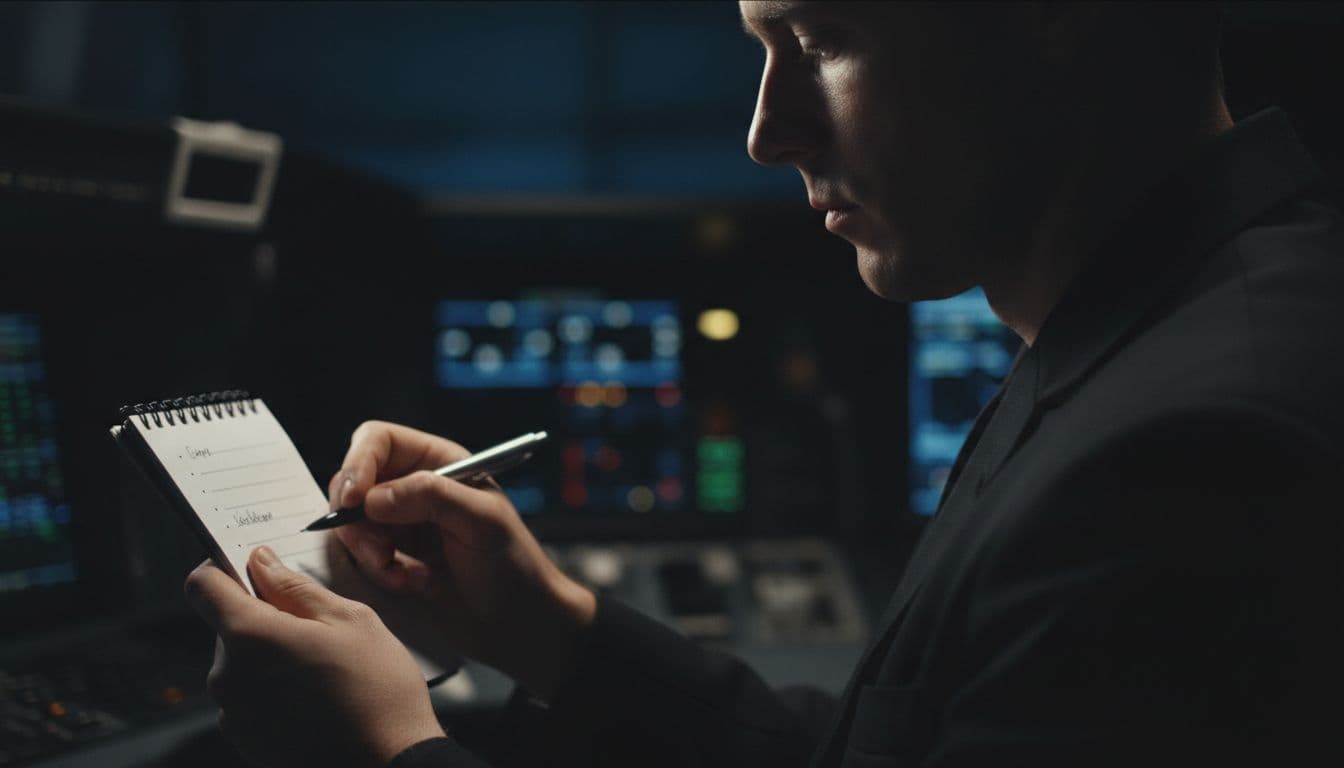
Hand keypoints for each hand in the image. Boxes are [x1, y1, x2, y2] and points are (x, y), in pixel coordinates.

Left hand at [184, 547, 445, 767]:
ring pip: (242, 662)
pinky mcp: (245, 740)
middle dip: (264, 617)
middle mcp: (227, 676)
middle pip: (228, 625)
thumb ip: (296, 588)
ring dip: (271, 656)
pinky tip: (316, 699)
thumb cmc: (377, 691)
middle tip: (318, 630)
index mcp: (248, 636)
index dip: (225, 568)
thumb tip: (261, 562)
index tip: (255, 570)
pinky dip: (273, 689)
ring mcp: (232, 714)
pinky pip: (249, 697)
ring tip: (323, 671)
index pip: (203, 585)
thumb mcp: (350, 620)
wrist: (388, 765)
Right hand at [327, 421, 595, 698]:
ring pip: (352, 525)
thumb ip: (432, 496)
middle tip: (381, 552)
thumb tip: (372, 497)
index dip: (357, 464)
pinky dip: (382, 574)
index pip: (378, 441)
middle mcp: (413, 487)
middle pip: (352, 484)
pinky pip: (362, 558)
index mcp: (437, 462)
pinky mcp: (395, 558)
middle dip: (358, 522)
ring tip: (412, 577)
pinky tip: (419, 585)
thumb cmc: (514, 564)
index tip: (353, 501)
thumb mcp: (481, 521)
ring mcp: (401, 523)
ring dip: (372, 554)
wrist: (521, 620)